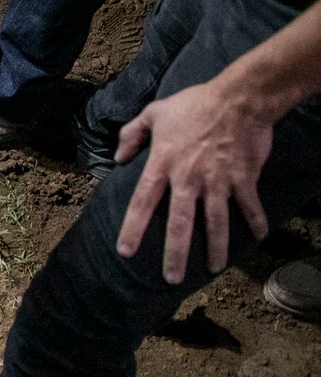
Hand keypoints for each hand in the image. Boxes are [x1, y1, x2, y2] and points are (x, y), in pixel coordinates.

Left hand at [114, 80, 272, 283]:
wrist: (239, 98)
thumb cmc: (194, 103)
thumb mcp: (154, 112)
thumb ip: (132, 135)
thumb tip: (118, 158)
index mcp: (163, 164)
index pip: (142, 202)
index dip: (133, 228)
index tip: (126, 252)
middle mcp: (189, 178)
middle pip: (180, 223)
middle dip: (175, 254)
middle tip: (171, 278)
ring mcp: (218, 180)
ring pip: (216, 222)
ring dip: (216, 248)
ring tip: (213, 270)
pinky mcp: (243, 178)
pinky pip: (249, 206)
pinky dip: (256, 222)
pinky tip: (259, 238)